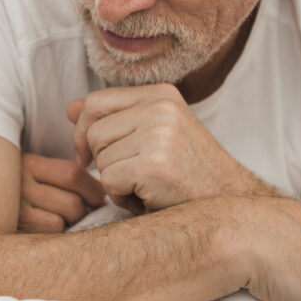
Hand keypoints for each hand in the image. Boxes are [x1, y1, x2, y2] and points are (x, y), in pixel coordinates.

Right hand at [17, 153, 104, 232]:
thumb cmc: (18, 184)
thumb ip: (60, 173)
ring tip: (66, 218)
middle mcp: (20, 186)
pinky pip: (48, 234)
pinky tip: (52, 227)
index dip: (93, 187)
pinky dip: (56, 233)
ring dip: (71, 223)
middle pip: (72, 203)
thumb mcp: (33, 167)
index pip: (72, 174)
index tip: (98, 196)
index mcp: (29, 164)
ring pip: (62, 222)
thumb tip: (102, 191)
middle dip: (85, 210)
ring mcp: (16, 211)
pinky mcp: (13, 230)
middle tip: (85, 210)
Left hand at [67, 84, 275, 209]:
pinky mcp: (155, 165)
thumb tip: (69, 107)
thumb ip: (114, 118)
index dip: (83, 130)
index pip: (96, 101)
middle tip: (132, 175)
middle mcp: (161, 108)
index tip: (89, 154)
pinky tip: (147, 199)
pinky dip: (121, 198)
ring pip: (99, 158)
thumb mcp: (155, 134)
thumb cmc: (189, 174)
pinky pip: (108, 182)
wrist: (231, 206)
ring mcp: (159, 134)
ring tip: (145, 186)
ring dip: (114, 181)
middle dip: (101, 160)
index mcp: (161, 94)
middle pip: (93, 132)